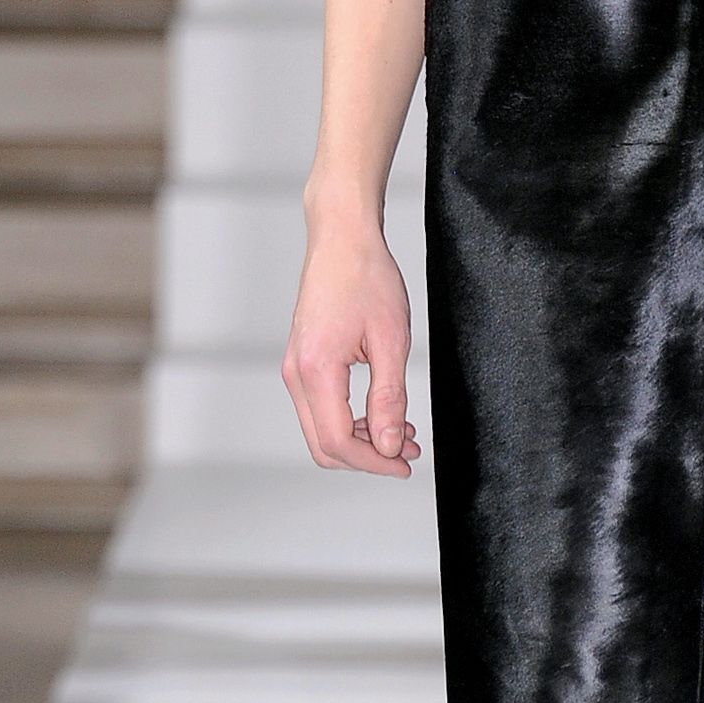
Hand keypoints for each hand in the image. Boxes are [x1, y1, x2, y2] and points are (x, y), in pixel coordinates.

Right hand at [283, 216, 418, 476]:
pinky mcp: (301, 362)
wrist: (342, 238)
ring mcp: (294, 368)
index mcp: (316, 370)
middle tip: (409, 451)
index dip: (375, 462)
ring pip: (321, 430)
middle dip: (367, 457)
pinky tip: (383, 413)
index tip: (407, 463)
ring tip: (404, 432)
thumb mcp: (391, 340)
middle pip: (323, 445)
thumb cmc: (367, 278)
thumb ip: (389, 398)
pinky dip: (350, 421)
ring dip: (362, 440)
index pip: (338, 441)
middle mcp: (296, 374)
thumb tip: (390, 445)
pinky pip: (321, 408)